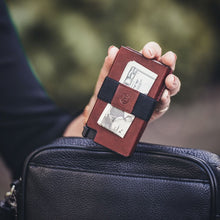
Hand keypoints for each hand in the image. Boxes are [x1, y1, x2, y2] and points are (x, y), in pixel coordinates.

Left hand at [64, 42, 180, 135]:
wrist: (106, 118)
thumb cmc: (108, 96)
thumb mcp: (106, 81)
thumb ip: (108, 66)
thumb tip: (112, 50)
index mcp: (140, 67)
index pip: (151, 54)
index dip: (152, 49)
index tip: (147, 53)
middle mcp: (151, 78)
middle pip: (165, 66)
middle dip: (169, 60)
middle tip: (167, 60)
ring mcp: (156, 93)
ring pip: (171, 84)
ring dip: (173, 81)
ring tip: (169, 80)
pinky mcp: (156, 108)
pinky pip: (164, 103)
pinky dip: (166, 99)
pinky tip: (163, 97)